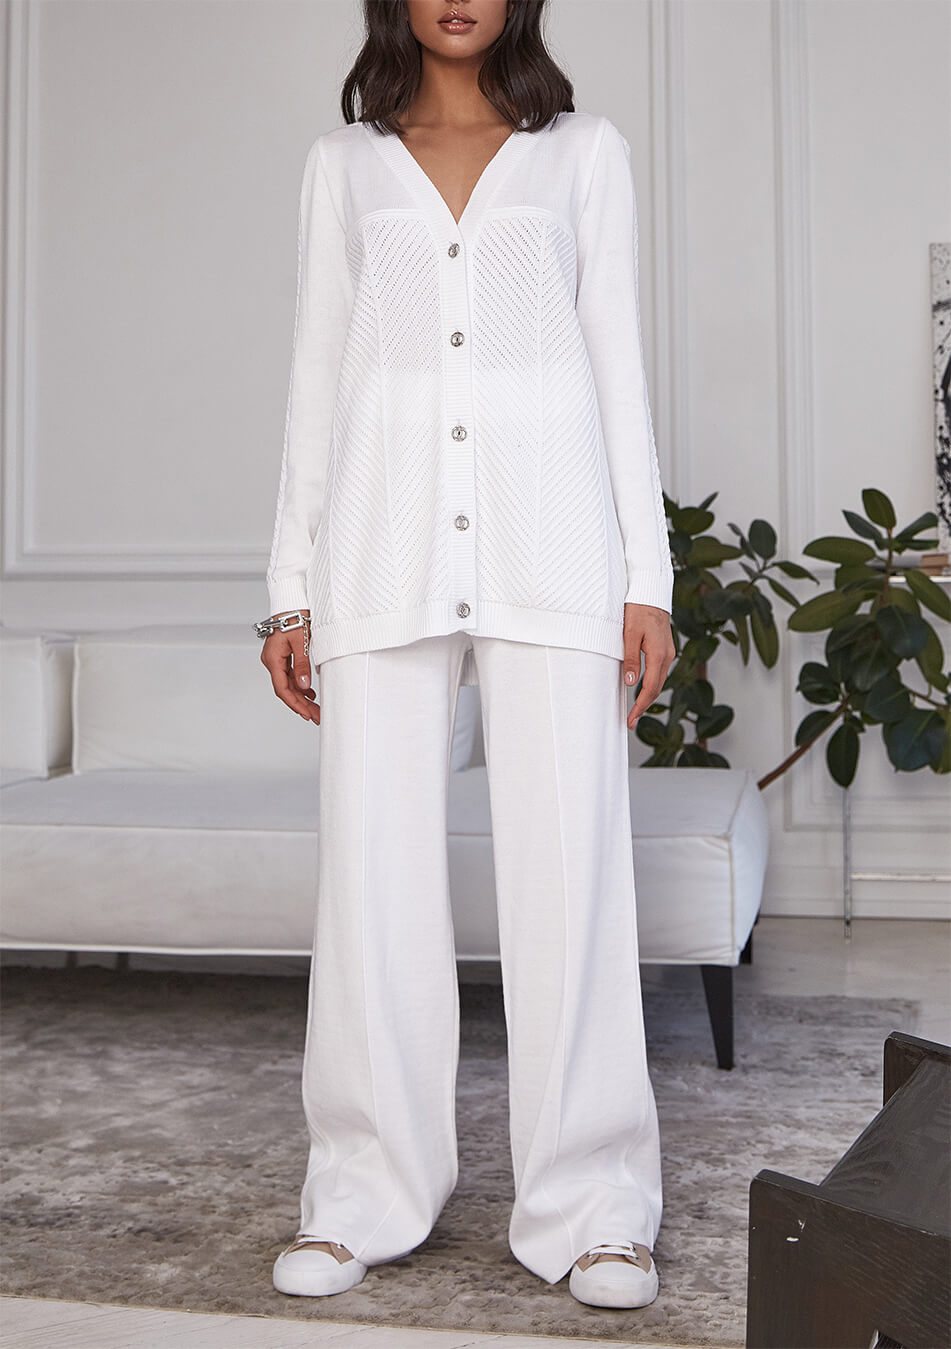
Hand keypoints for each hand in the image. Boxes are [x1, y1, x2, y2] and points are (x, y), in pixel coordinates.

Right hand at [260, 610, 319, 723]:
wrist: (291, 602)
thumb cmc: (294, 617)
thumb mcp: (301, 642)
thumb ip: (302, 665)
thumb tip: (303, 686)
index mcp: (273, 659)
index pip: (282, 688)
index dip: (294, 704)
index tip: (306, 714)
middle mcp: (272, 661)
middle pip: (285, 689)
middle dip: (301, 704)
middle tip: (316, 716)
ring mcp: (277, 659)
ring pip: (288, 684)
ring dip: (301, 697)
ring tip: (315, 709)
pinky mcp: (283, 655)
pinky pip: (290, 675)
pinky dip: (300, 685)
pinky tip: (310, 693)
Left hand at [622, 602, 674, 729]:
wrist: (651, 591)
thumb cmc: (638, 609)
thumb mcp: (630, 634)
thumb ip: (631, 659)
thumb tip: (631, 683)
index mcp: (659, 654)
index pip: (651, 688)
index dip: (640, 706)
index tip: (631, 720)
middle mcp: (667, 655)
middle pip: (657, 688)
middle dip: (644, 706)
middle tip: (631, 721)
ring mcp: (668, 651)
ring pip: (659, 680)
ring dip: (648, 696)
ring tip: (635, 709)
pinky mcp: (664, 647)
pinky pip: (659, 671)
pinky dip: (651, 683)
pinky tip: (642, 688)